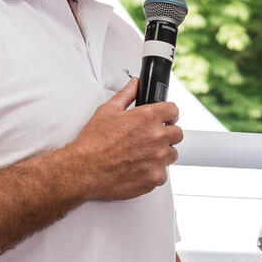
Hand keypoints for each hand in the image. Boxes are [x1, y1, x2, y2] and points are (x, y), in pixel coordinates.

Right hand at [68, 78, 182, 201]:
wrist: (84, 170)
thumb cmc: (93, 143)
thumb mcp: (107, 111)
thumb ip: (126, 95)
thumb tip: (134, 84)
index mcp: (148, 117)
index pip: (173, 110)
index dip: (168, 114)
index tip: (165, 118)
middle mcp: (157, 137)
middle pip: (177, 133)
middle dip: (166, 134)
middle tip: (150, 138)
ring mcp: (158, 158)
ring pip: (171, 154)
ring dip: (161, 153)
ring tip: (141, 155)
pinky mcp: (155, 177)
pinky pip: (163, 173)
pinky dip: (153, 172)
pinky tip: (138, 168)